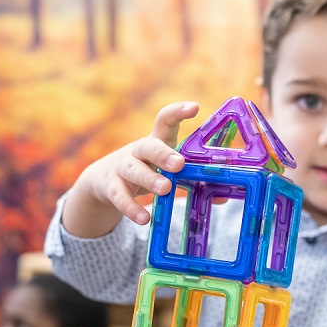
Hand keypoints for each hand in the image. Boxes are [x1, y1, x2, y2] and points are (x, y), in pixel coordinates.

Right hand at [63, 102, 199, 236]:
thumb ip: (191, 180)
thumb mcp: (166, 170)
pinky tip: (144, 219)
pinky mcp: (111, 186)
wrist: (104, 180)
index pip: (165, 120)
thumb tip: (222, 196)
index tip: (194, 107)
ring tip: (165, 189)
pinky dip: (131, 208)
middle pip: (149, 146)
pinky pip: (120, 196)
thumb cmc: (146, 170)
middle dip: (164, 154)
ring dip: (149, 179)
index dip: (178, 112)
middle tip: (179, 163)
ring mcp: (122, 167)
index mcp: (156, 141)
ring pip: (134, 170)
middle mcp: (138, 150)